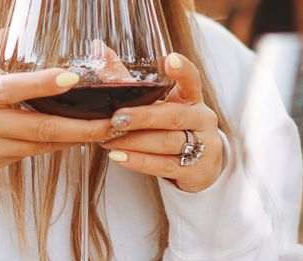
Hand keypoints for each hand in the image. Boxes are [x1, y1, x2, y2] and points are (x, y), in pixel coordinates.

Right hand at [0, 31, 120, 172]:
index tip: (73, 78)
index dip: (43, 85)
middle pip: (38, 128)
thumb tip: (22, 24)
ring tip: (105, 129)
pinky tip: (77, 138)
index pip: (13, 89)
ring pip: (39, 146)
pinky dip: (56, 147)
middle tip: (111, 121)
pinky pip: (31, 156)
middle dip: (79, 127)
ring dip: (74, 139)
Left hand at [101, 53, 225, 192]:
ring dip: (135, 141)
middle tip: (116, 118)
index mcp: (192, 98)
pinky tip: (118, 158)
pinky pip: (164, 165)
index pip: (192, 79)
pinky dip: (139, 161)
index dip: (181, 70)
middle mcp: (202, 118)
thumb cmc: (169, 128)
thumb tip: (99, 49)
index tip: (168, 60)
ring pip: (167, 142)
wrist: (200, 166)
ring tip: (108, 140)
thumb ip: (129, 81)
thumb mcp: (157, 104)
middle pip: (172, 116)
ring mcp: (203, 145)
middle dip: (143, 117)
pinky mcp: (196, 170)